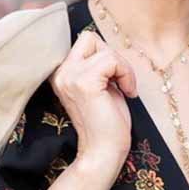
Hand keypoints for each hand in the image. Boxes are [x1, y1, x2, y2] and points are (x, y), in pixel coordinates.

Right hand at [49, 30, 137, 160]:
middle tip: (120, 80)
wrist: (104, 151)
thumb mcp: (100, 84)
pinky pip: (112, 61)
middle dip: (112, 56)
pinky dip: (126, 74)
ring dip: (123, 68)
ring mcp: (70, 77)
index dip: (104, 54)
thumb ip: (98, 64)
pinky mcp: (84, 83)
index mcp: (62, 73)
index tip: (113, 77)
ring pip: (105, 50)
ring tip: (125, 88)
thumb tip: (108, 46)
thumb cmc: (107, 121)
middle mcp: (61, 73)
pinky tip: (128, 92)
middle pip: (90, 38)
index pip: (84, 40)